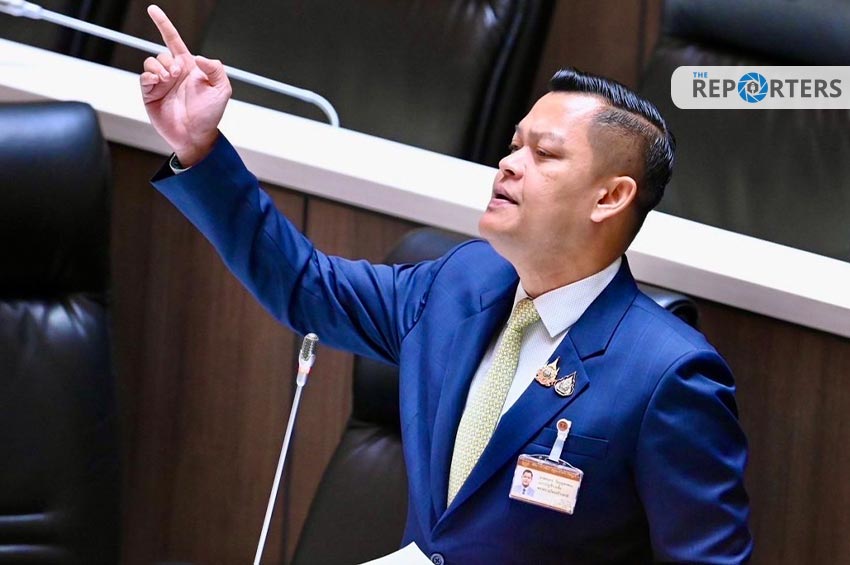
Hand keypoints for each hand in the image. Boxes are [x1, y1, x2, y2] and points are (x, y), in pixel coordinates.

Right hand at [139, 4, 231, 165]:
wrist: (196, 136)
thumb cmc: (210, 116)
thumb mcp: (222, 90)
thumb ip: (216, 69)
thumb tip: (198, 57)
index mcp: (190, 68)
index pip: (174, 41)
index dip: (164, 25)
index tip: (153, 10)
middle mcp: (174, 73)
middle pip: (162, 53)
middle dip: (168, 61)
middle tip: (177, 74)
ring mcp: (161, 84)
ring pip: (151, 62)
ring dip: (159, 68)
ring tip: (168, 80)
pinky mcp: (150, 94)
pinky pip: (144, 76)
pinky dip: (150, 76)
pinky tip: (159, 83)